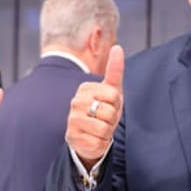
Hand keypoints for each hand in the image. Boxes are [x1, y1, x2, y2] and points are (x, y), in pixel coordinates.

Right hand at [65, 45, 123, 167]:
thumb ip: (115, 70)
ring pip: (104, 127)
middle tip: (104, 120)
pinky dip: (101, 143)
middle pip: (109, 112)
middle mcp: (75, 103)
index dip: (116, 104)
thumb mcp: (112, 91)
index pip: (113, 94)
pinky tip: (93, 139)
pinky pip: (99, 141)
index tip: (108, 106)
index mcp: (85, 89)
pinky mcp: (73, 137)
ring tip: (99, 130)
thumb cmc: (102, 112)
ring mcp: (72, 120)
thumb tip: (118, 47)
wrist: (91, 137)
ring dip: (107, 132)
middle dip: (112, 119)